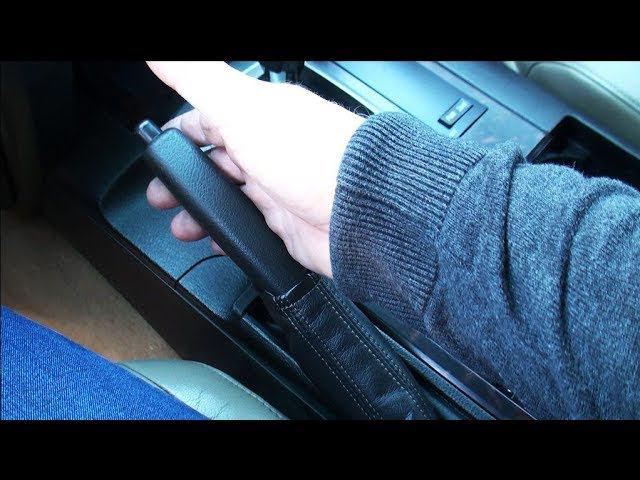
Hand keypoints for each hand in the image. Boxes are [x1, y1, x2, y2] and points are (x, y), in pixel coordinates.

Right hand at [145, 62, 364, 277]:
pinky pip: (252, 231)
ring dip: (202, 213)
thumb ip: (198, 77)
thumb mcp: (242, 106)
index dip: (182, 132)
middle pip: (217, 164)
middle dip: (185, 180)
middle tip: (162, 194)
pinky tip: (219, 241)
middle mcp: (269, 152)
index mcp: (259, 118)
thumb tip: (160, 55)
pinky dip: (231, 238)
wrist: (360, 210)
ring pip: (230, 200)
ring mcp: (279, 190)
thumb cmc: (314, 155)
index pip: (211, 119)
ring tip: (183, 226)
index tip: (160, 144)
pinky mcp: (288, 226)